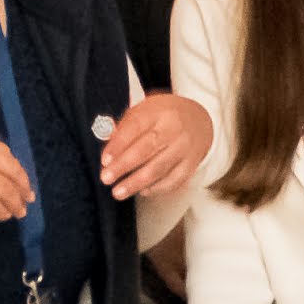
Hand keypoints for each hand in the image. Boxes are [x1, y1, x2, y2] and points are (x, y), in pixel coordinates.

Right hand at [0, 124, 35, 224]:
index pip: (2, 150)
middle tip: (28, 196)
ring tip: (20, 211)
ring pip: (6, 190)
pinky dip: (2, 212)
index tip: (18, 173)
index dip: (13, 164)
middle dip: (22, 184)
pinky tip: (4, 216)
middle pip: (10, 170)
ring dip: (15, 202)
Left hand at [96, 92, 213, 200]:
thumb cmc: (163, 116)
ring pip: (159, 168)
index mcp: (158, 111)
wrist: (199, 120)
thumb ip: (124, 126)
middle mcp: (173, 128)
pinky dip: (157, 188)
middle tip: (106, 179)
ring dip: (137, 183)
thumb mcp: (144, 110)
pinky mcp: (191, 163)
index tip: (105, 160)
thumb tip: (105, 141)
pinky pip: (174, 180)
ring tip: (118, 192)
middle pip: (146, 149)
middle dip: (124, 166)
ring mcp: (184, 147)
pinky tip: (142, 191)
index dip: (118, 145)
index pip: (135, 127)